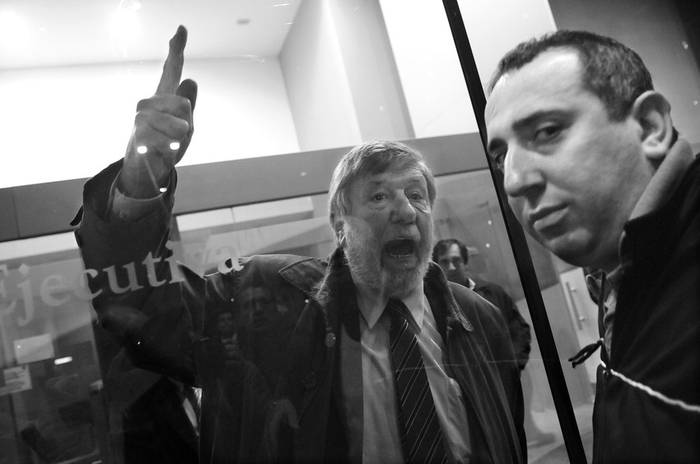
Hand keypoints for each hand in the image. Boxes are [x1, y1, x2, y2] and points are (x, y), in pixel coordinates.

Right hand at [120, 25, 197, 197]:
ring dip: (178, 141)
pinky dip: (169, 152)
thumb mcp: (186, 126)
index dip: (177, 49)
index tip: (181, 28)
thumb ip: (188, 104)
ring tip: (167, 145)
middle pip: (183, 105)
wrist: (145, 171)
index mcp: (163, 98)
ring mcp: (140, 119)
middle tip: (176, 137)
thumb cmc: (167, 146)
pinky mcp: (138, 137)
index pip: (171, 69)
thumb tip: (191, 80)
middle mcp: (149, 103)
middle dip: (186, 124)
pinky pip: (167, 143)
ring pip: (178, 126)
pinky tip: (160, 153)